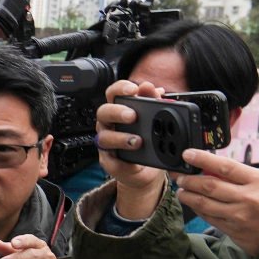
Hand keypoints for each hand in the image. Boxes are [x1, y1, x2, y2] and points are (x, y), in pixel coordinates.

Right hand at [95, 77, 174, 217]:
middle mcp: (109, 125)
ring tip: (137, 141)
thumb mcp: (154, 118)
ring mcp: (107, 143)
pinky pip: (110, 160)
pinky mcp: (109, 161)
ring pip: (104, 137)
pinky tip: (134, 159)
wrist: (147, 169)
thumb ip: (153, 103)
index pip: (113, 94)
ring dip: (120, 138)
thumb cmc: (148, 140)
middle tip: (133, 116)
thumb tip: (154, 89)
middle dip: (117, 112)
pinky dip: (122, 160)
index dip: (120, 89)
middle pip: (103, 112)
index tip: (133, 89)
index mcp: (118, 110)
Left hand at [172, 150, 258, 255]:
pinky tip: (193, 203)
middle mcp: (248, 198)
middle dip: (189, 179)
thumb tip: (216, 170)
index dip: (202, 159)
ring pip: (204, 203)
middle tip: (179, 175)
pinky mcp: (233, 230)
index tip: (188, 154)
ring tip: (181, 190)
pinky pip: (209, 217)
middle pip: (209, 185)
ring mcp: (239, 216)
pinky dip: (198, 209)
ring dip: (188, 195)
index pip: (225, 166)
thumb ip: (245, 176)